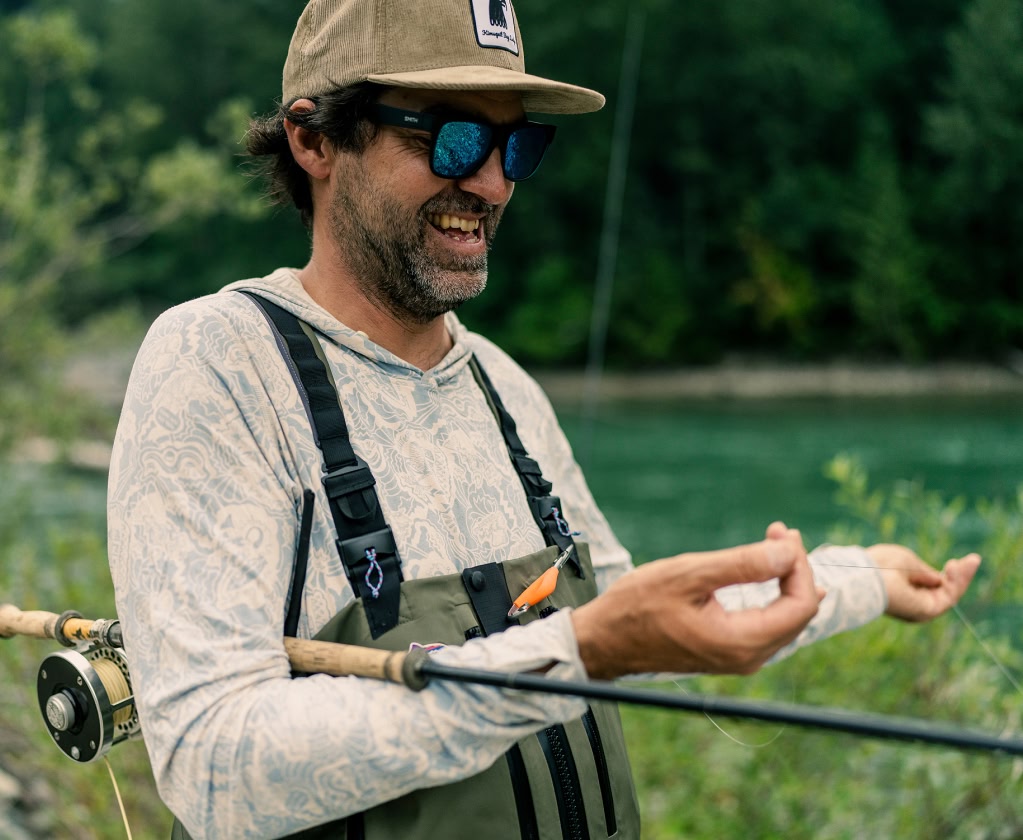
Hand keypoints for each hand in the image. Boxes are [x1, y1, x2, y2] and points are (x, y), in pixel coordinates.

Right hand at [572, 525, 822, 679]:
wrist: (604, 640)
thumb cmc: (638, 606)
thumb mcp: (689, 575)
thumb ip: (743, 565)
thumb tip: (788, 552)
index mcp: (741, 642)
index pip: (800, 605)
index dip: (799, 564)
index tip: (781, 531)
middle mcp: (747, 658)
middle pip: (798, 614)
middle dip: (794, 568)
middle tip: (779, 531)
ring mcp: (738, 659)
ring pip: (785, 620)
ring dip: (785, 580)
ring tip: (776, 544)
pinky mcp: (728, 653)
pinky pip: (767, 625)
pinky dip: (771, 595)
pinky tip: (767, 574)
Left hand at [868, 544, 979, 621]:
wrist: (865, 574)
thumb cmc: (879, 564)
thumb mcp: (907, 562)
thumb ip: (924, 572)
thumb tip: (939, 579)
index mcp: (906, 592)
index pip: (933, 586)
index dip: (947, 574)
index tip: (956, 561)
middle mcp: (914, 604)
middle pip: (944, 592)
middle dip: (960, 576)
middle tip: (974, 559)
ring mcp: (920, 609)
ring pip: (950, 595)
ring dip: (962, 578)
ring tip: (970, 560)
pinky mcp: (925, 612)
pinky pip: (949, 598)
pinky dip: (958, 582)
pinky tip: (958, 566)